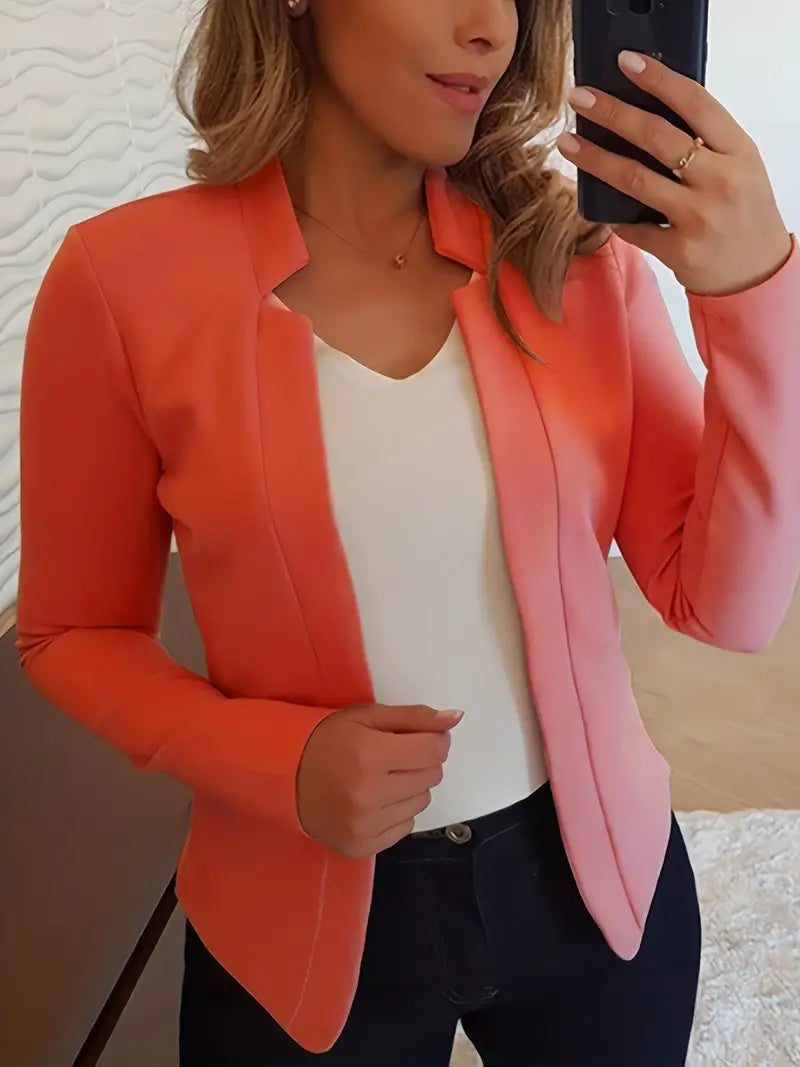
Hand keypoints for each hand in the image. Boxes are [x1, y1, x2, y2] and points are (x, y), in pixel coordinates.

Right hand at [296, 703, 461, 857]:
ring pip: (422, 802)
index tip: (419, 737)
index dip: (434, 740)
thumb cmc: (326, 740)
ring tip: (382, 777)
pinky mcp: (362, 846)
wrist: (282, 776)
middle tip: (394, 755)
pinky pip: (405, 826)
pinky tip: (374, 800)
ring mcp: (366, 825)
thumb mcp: (366, 716)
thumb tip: (456, 718)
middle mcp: (371, 794)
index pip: (435, 751)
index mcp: (371, 755)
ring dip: (410, 787)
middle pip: (432, 776)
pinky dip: (397, 811)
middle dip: (420, 762)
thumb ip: (414, 717)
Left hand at [558, 51, 792, 295]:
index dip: (659, 80)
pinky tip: (594, 204)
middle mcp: (720, 181)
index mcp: (738, 151)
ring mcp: (698, 217)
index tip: (626, 64)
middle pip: (657, 136)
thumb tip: (647, 110)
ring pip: (635, 179)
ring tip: (569, 142)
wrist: (756, 272)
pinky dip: (612, 216)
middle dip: (613, 113)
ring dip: (595, 158)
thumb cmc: (743, 211)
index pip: (696, 103)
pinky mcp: (679, 250)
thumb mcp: (739, 166)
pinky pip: (633, 227)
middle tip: (580, 98)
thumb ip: (705, 141)